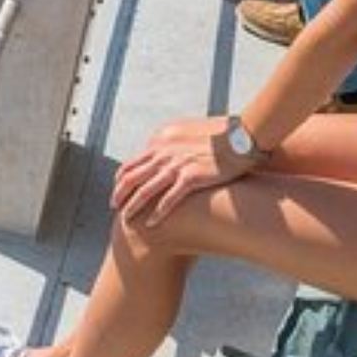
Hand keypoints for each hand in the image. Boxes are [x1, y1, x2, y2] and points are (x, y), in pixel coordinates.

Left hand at [112, 117, 259, 225]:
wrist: (242, 137)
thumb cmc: (218, 136)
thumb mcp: (187, 132)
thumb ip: (172, 143)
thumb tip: (162, 152)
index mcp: (160, 139)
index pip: (132, 162)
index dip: (121, 179)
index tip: (119, 190)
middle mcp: (163, 151)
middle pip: (131, 177)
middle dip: (119, 194)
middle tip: (114, 207)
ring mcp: (176, 164)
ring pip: (145, 190)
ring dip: (133, 207)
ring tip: (126, 220)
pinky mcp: (192, 177)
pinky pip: (169, 199)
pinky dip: (158, 213)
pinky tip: (152, 224)